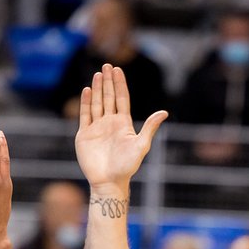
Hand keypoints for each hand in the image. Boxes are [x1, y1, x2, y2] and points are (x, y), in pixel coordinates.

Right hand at [75, 64, 167, 191]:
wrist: (109, 181)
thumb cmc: (127, 166)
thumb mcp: (141, 145)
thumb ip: (150, 127)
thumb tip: (164, 112)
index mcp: (124, 124)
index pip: (121, 99)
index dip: (119, 84)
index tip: (117, 70)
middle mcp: (110, 123)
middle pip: (108, 97)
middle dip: (107, 82)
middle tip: (106, 66)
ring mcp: (97, 128)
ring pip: (97, 103)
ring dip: (97, 89)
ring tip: (97, 74)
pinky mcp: (84, 134)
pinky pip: (85, 115)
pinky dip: (85, 102)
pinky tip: (87, 90)